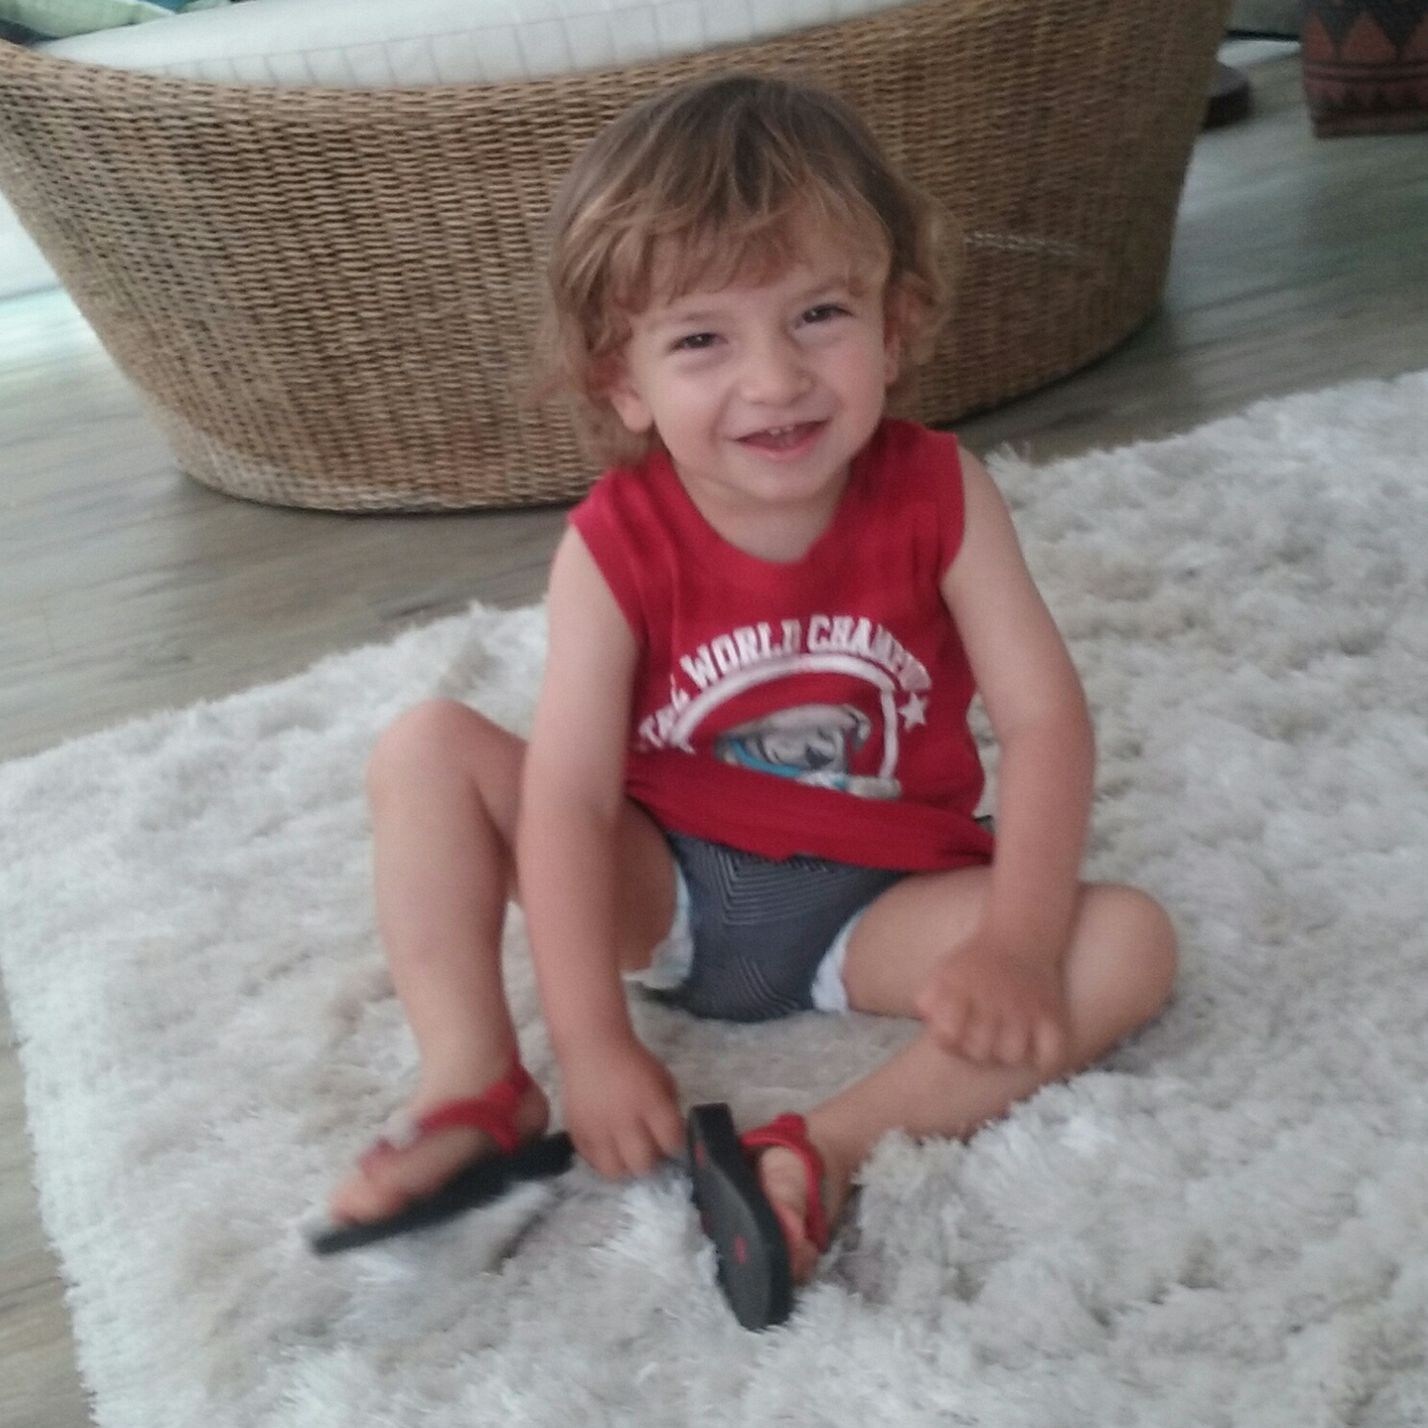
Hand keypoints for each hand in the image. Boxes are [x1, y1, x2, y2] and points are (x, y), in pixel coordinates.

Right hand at [559, 1034, 683, 1178]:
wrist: (593, 1047)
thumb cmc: (633, 1062)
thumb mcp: (662, 1078)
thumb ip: (670, 1108)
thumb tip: (673, 1136)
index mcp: (651, 1103)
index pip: (671, 1142)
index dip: (675, 1145)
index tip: (670, 1141)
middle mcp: (624, 1120)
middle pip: (643, 1164)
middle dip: (651, 1161)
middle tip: (649, 1151)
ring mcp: (598, 1129)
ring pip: (615, 1171)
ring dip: (625, 1166)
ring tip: (627, 1154)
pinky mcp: (577, 1132)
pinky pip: (591, 1160)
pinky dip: (602, 1158)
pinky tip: (608, 1146)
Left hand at [915, 933, 1068, 1071]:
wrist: (1020, 936)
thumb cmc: (976, 964)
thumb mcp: (943, 971)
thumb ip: (927, 999)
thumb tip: (929, 1024)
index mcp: (962, 989)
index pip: (947, 1034)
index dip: (947, 1041)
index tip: (953, 1034)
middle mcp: (993, 999)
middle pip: (979, 1050)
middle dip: (975, 1050)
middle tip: (981, 1039)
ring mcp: (1023, 1008)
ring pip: (1012, 1055)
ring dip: (1007, 1054)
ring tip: (1005, 1041)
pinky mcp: (1050, 1013)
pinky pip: (1050, 1051)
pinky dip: (1043, 1057)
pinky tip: (1033, 1047)